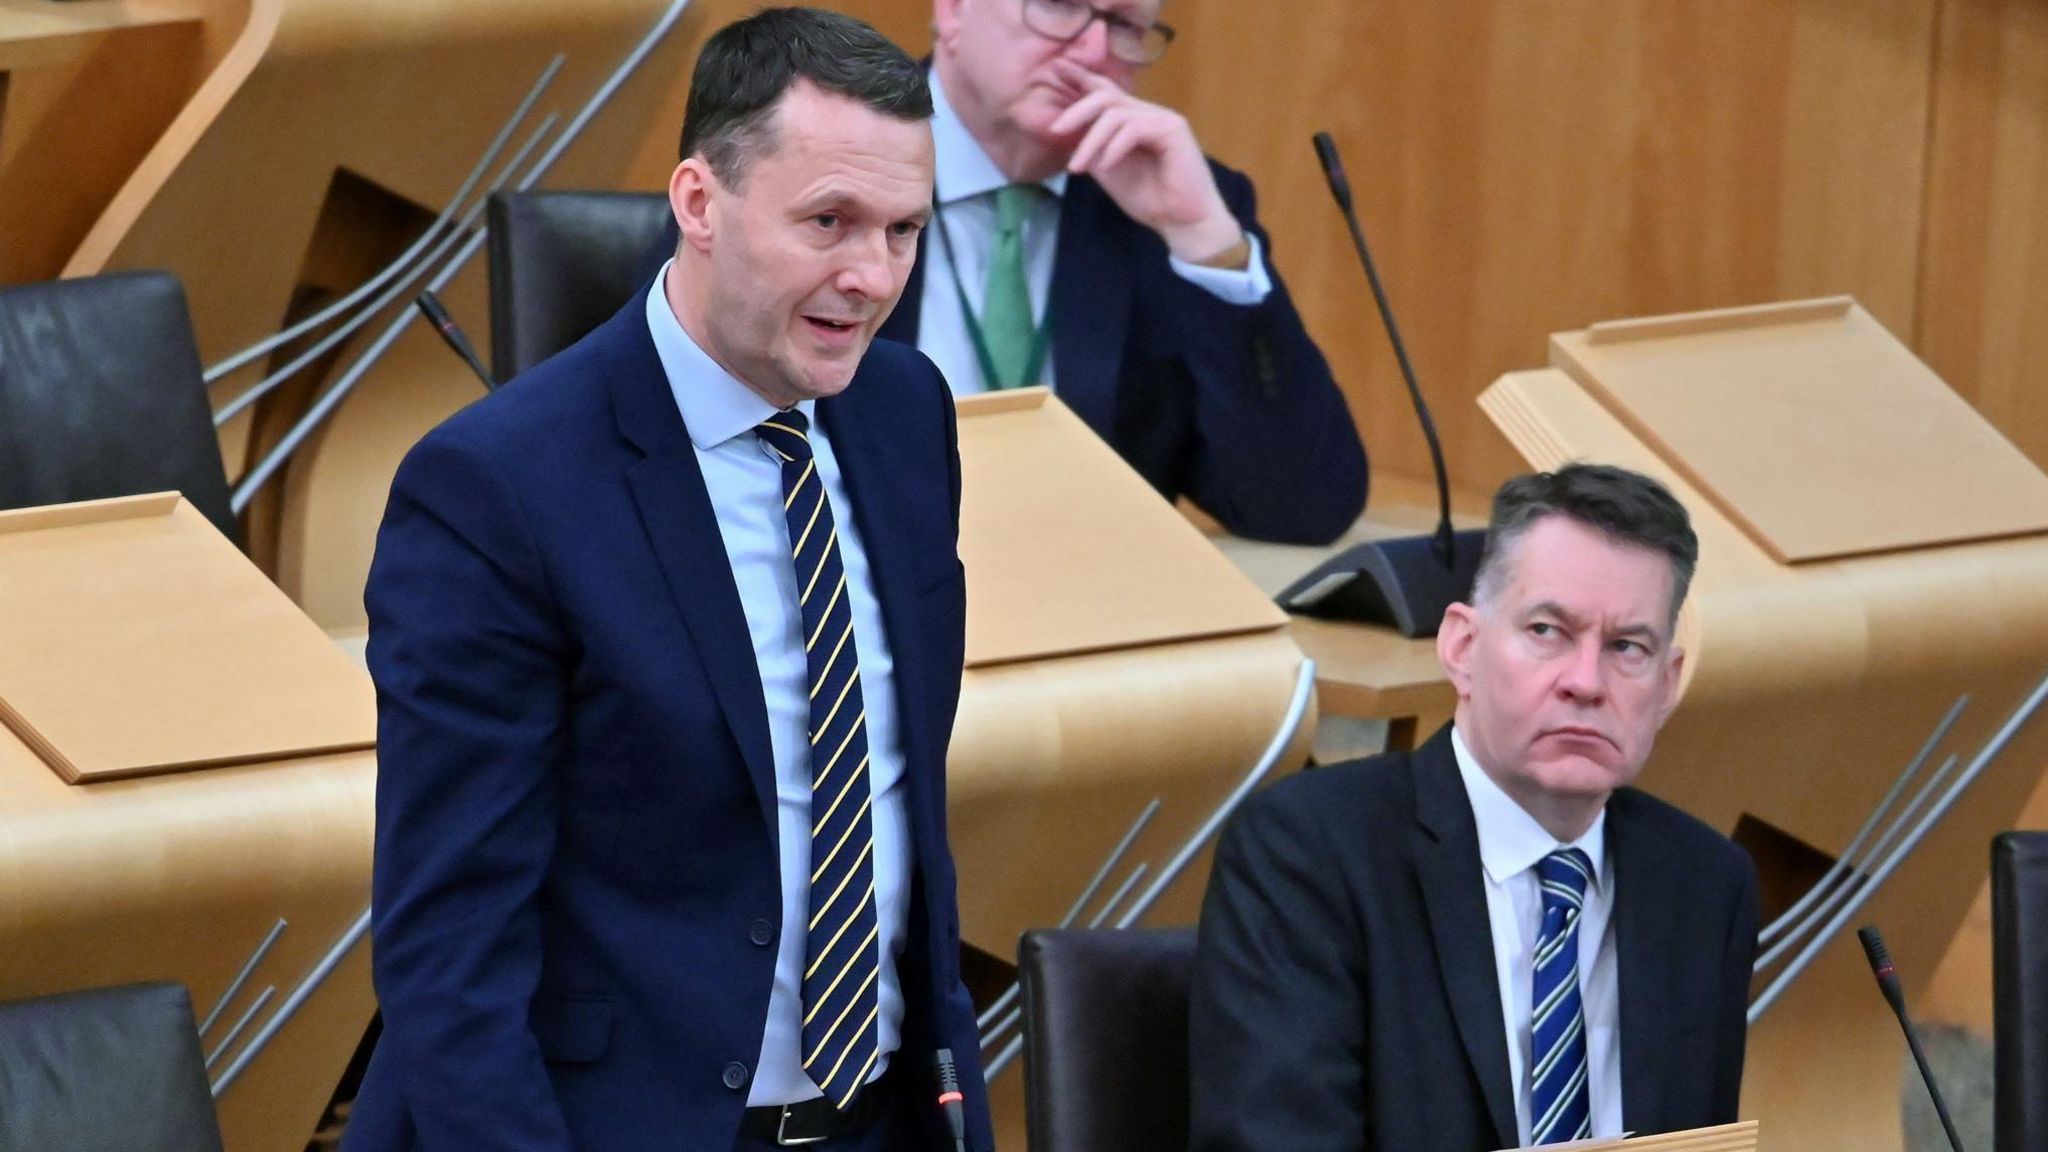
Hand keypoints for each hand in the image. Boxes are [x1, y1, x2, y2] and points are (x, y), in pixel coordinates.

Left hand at [1045, 59, 1247, 266]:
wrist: (1183, 222)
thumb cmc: (1151, 200)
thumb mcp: (1109, 171)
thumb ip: (1093, 148)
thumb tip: (1069, 134)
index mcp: (1134, 121)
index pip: (1107, 92)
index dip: (1082, 78)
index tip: (1058, 69)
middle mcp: (1149, 114)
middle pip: (1107, 96)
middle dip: (1077, 110)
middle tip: (1055, 129)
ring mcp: (1163, 119)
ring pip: (1115, 114)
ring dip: (1091, 141)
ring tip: (1077, 168)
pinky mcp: (1173, 129)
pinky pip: (1134, 128)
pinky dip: (1115, 147)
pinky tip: (1106, 166)